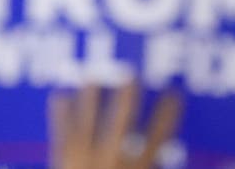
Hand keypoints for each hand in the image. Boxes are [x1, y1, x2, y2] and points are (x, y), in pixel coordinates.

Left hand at [49, 82, 182, 168]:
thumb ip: (151, 167)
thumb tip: (162, 156)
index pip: (160, 137)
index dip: (168, 114)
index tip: (175, 94)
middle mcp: (111, 163)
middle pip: (123, 119)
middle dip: (128, 95)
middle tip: (132, 74)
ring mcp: (83, 160)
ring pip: (87, 118)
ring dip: (90, 96)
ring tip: (92, 75)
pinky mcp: (61, 160)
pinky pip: (60, 132)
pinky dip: (59, 113)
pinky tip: (59, 96)